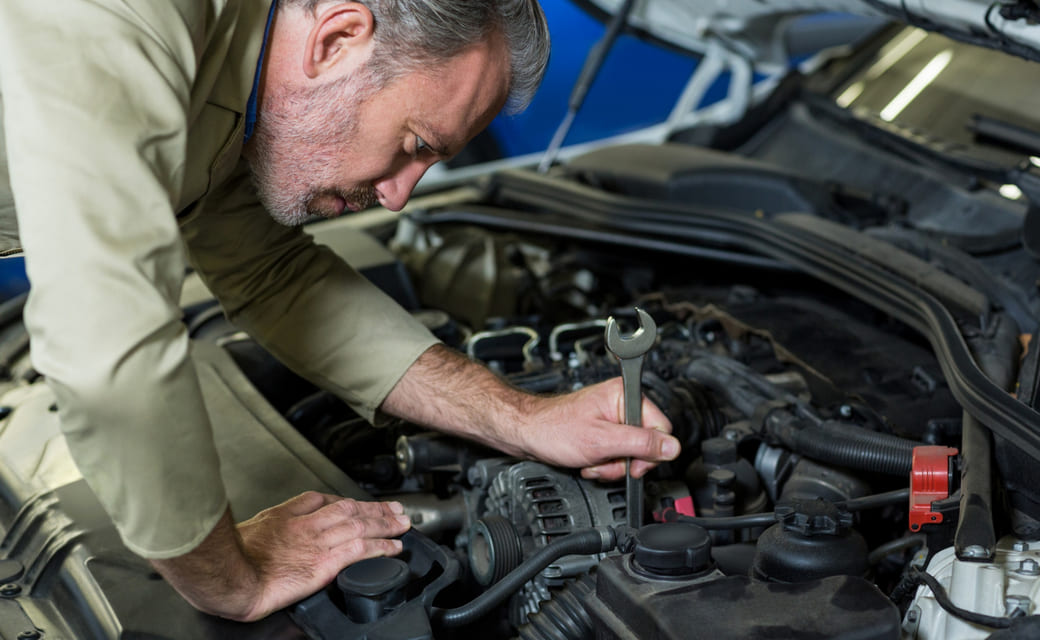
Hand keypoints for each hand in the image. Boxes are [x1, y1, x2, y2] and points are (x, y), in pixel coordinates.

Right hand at [150, 492, 411, 621]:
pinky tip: (394, 547)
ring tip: (403, 524)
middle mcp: (308, 524)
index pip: (326, 500)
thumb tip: (280, 526)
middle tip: (397, 508)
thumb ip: (273, 524)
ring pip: (360, 525)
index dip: (348, 502)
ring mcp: (318, 542)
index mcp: (288, 515)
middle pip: (350, 509)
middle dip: (376, 508)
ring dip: (385, 523)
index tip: (360, 505)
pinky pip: (360, 550)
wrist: (230, 576)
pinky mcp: (324, 562)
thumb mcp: (252, 530)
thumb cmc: (234, 558)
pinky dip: (380, 546)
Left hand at [516, 377, 678, 480]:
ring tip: (591, 460)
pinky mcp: (603, 432)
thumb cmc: (553, 429)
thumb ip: (640, 443)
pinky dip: (603, 463)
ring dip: (611, 465)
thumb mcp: (602, 441)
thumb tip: (672, 447)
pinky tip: (588, 460)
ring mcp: (612, 418)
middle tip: (605, 461)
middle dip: (625, 461)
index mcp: (624, 395)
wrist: (526, 434)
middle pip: (646, 444)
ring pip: (630, 453)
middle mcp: (621, 404)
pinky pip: (616, 454)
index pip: (661, 428)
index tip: (631, 463)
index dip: (649, 452)